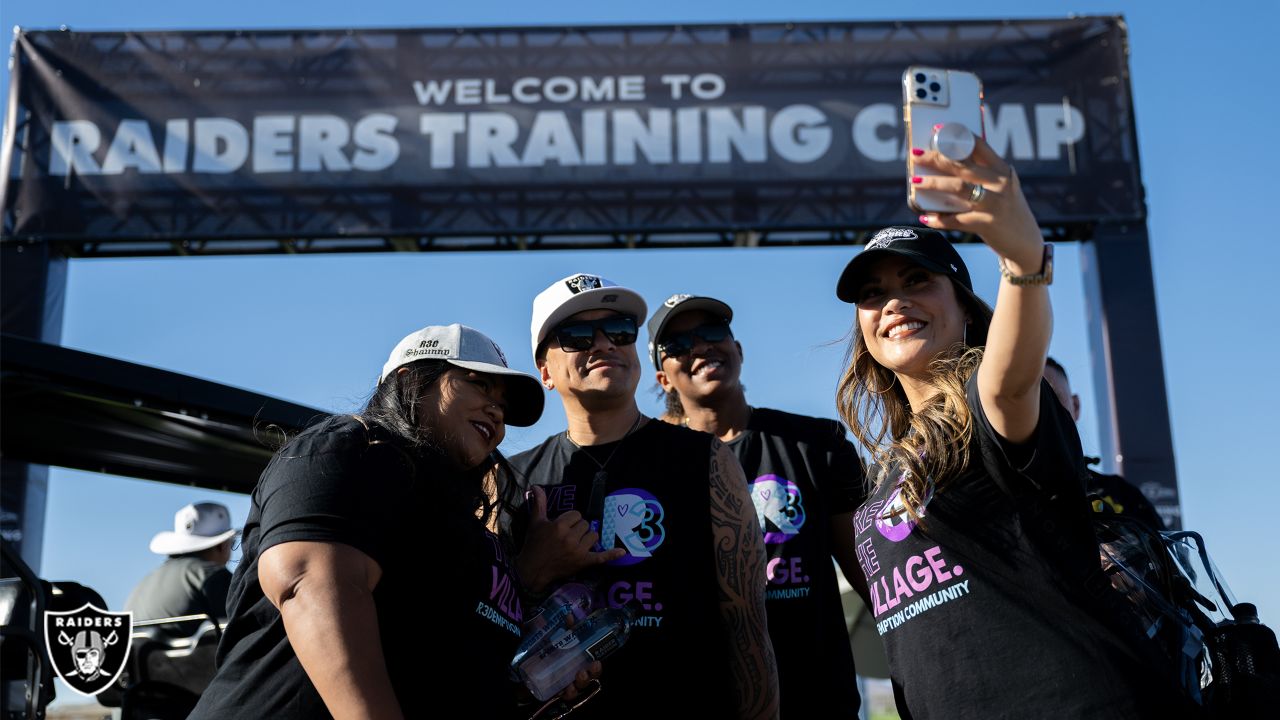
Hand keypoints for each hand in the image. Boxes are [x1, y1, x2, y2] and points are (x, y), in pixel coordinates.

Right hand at [516, 486, 625, 593]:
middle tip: (567, 536)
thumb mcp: (535, 522)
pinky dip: (611, 554)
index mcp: (559, 525)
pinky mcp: (583, 562)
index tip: (562, 526)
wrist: (532, 570)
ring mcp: (578, 550)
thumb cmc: (533, 544)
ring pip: (593, 535)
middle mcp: (570, 537)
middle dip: (578, 528)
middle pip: (585, 524)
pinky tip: (622, 551)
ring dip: (587, 538)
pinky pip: (601, 557)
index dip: (570, 519)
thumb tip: (536, 486)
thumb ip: (539, 503)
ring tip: (576, 543)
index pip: (576, 514)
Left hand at [913, 130, 1043, 271]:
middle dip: (936, 158)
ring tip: (916, 181)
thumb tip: (947, 163)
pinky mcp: (987, 224)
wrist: (1026, 243)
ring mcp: (995, 203)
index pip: (979, 145)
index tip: (936, 130)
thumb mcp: (1002, 188)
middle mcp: (1000, 183)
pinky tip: (925, 217)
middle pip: (963, 165)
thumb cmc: (1007, 212)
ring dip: (934, 183)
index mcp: (1002, 170)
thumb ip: (982, 175)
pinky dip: (939, 219)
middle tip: (916, 155)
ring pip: (958, 188)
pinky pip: (956, 219)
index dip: (956, 135)